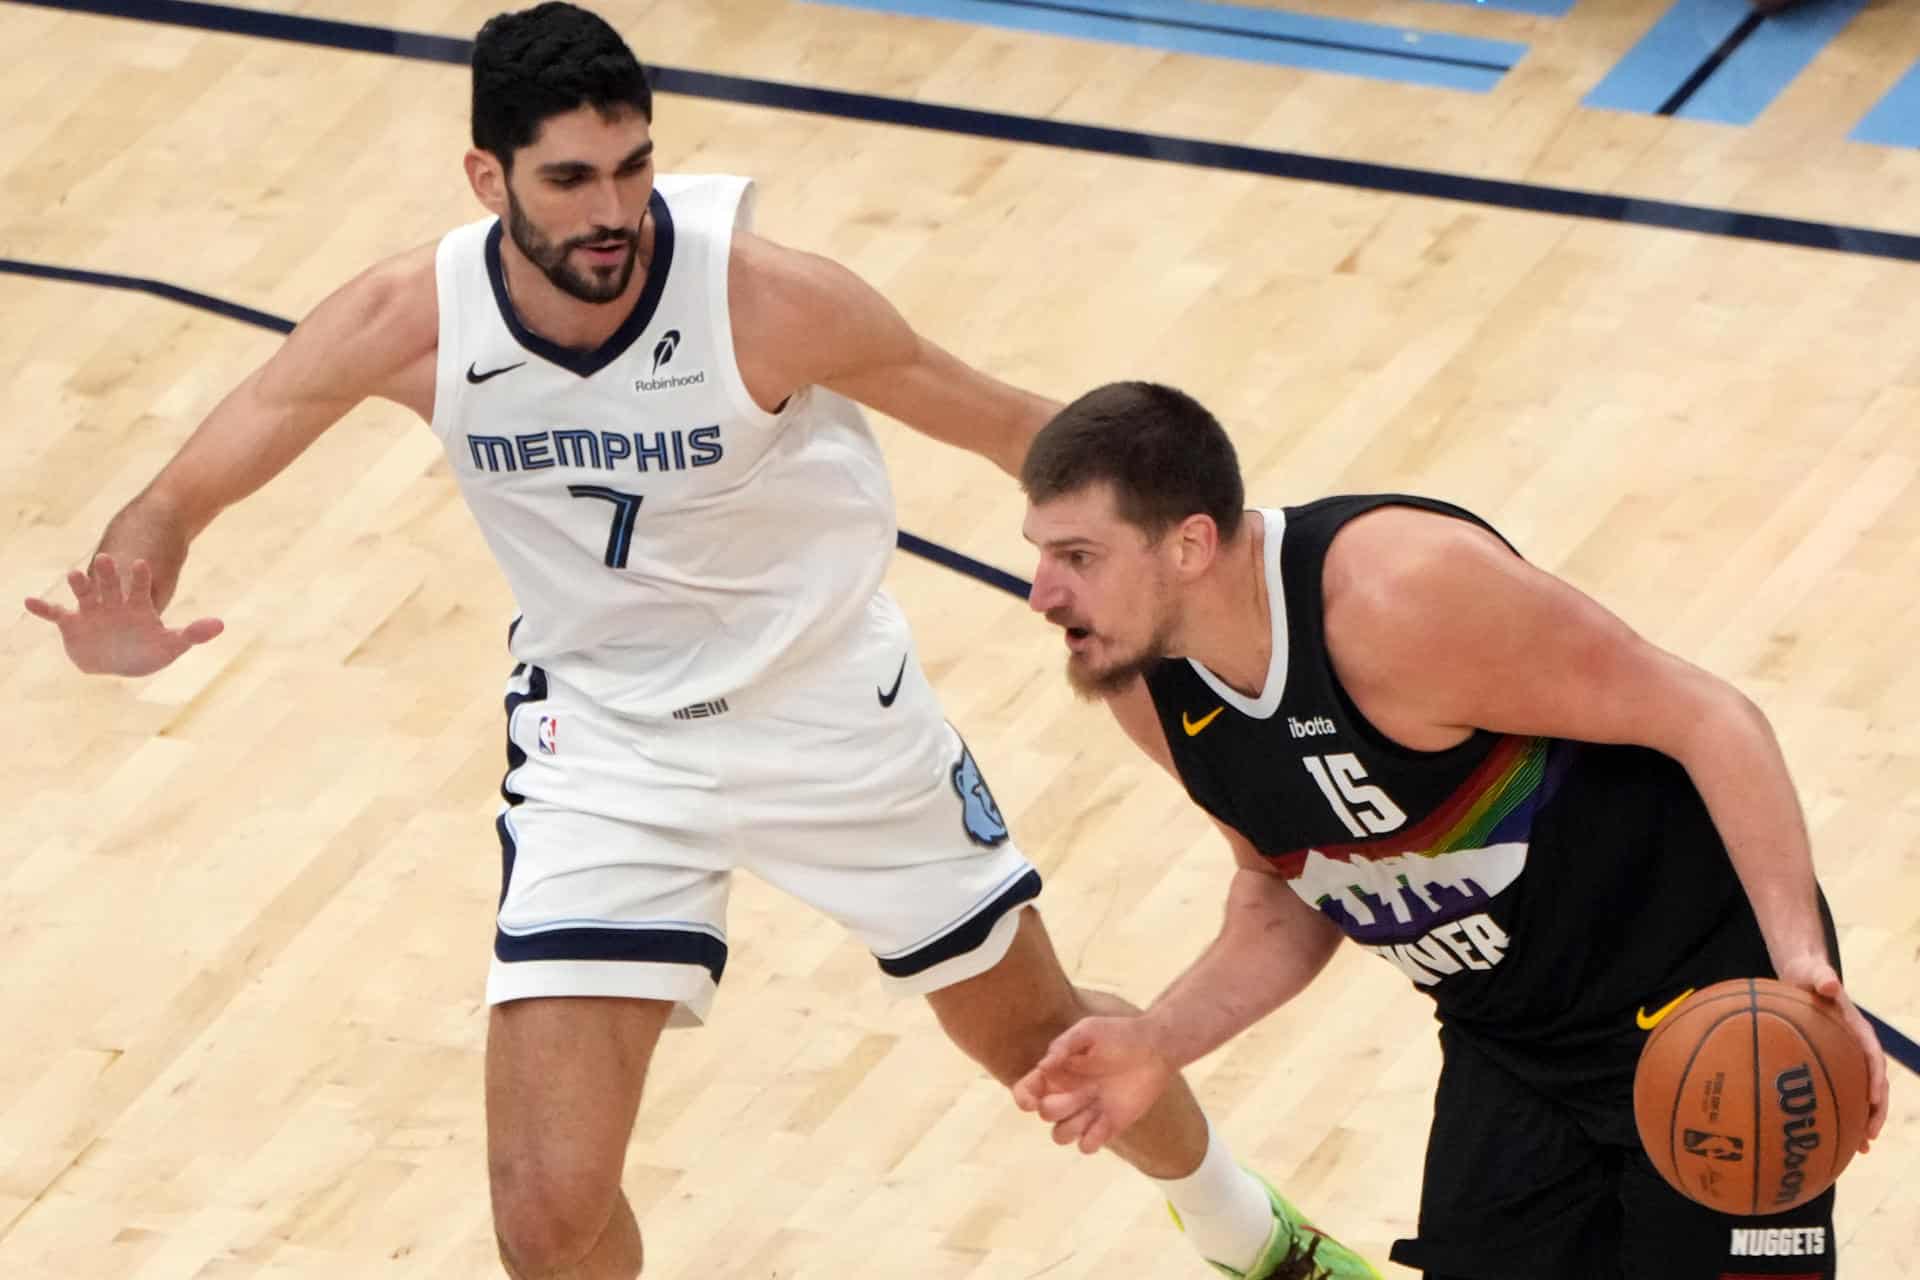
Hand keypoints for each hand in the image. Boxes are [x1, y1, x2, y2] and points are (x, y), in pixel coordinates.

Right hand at [24, 554, 222, 675]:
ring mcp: (92, 611)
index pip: (139, 586)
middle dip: (107, 573)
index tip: (141, 564)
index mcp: (139, 605)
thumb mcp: (173, 643)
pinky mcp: (73, 623)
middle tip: (105, 559)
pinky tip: (28, 602)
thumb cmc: (150, 646)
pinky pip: (56, 614)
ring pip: (84, 593)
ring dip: (79, 584)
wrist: (125, 655)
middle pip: (109, 584)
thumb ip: (193, 634)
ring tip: (73, 575)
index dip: (140, 577)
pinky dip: (43, 609)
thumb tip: (220, 625)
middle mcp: (113, 603)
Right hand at [1010, 1014, 1174, 1154]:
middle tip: (1087, 1088)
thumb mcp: (1088, 1031)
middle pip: (1045, 1115)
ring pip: (1060, 1136)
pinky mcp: (1107, 1127)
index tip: (1033, 1100)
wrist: (1154, 1049)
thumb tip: (1042, 1067)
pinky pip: (1086, 1146)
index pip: (1026, 1092)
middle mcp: (1066, 1095)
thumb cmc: (1119, 1035)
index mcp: (1056, 1073)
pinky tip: (1105, 1121)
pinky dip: (1090, 1139)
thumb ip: (1063, 1045)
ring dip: (1073, 1124)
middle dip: (1061, 1105)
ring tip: (1096, 1103)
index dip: (1024, 1099)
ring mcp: (1086, 1112)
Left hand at [1774, 955, 1887, 1151]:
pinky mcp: (1834, 1064)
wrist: (1805, 976)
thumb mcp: (1815, 973)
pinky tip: (1837, 1138)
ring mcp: (1848, 1059)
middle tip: (1870, 1135)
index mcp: (1859, 1031)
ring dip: (1865, 1120)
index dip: (1876, 1079)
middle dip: (1876, 1111)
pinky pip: (1842, 1092)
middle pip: (1875, 1084)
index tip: (1873, 1098)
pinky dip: (1844, 1113)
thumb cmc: (1810, 975)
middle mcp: (1858, 1048)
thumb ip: (1823, 978)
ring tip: (1861, 1148)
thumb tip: (1829, 984)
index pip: (1873, 1057)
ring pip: (1863, 1095)